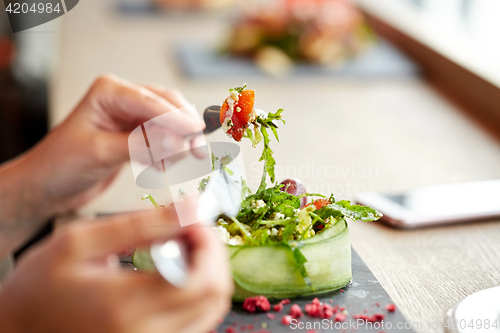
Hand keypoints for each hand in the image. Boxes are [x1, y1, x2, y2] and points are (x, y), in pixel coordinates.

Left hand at [0, 75, 204, 254]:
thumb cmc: (60, 165)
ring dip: (174, 145)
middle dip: (183, 129)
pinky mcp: (136, 135)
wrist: (46, 188)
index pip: (152, 101)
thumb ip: (141, 145)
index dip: (177, 118)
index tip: (197, 134)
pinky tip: (156, 167)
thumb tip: (178, 141)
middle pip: (168, 106)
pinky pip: (164, 140)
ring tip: (162, 165)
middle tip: (198, 151)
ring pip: (170, 124)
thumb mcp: (100, 153)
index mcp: (109, 91)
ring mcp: (131, 117)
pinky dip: (166, 154)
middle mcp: (123, 99)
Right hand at [0, 201, 232, 332]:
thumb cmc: (40, 285)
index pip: (203, 279)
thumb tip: (191, 207)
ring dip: (207, 270)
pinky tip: (175, 269)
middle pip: (215, 295)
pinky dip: (197, 290)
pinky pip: (197, 319)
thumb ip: (142, 224)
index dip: (209, 243)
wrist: (20, 327)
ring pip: (211, 308)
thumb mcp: (81, 242)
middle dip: (212, 253)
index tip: (192, 219)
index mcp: (126, 307)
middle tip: (189, 229)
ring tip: (180, 246)